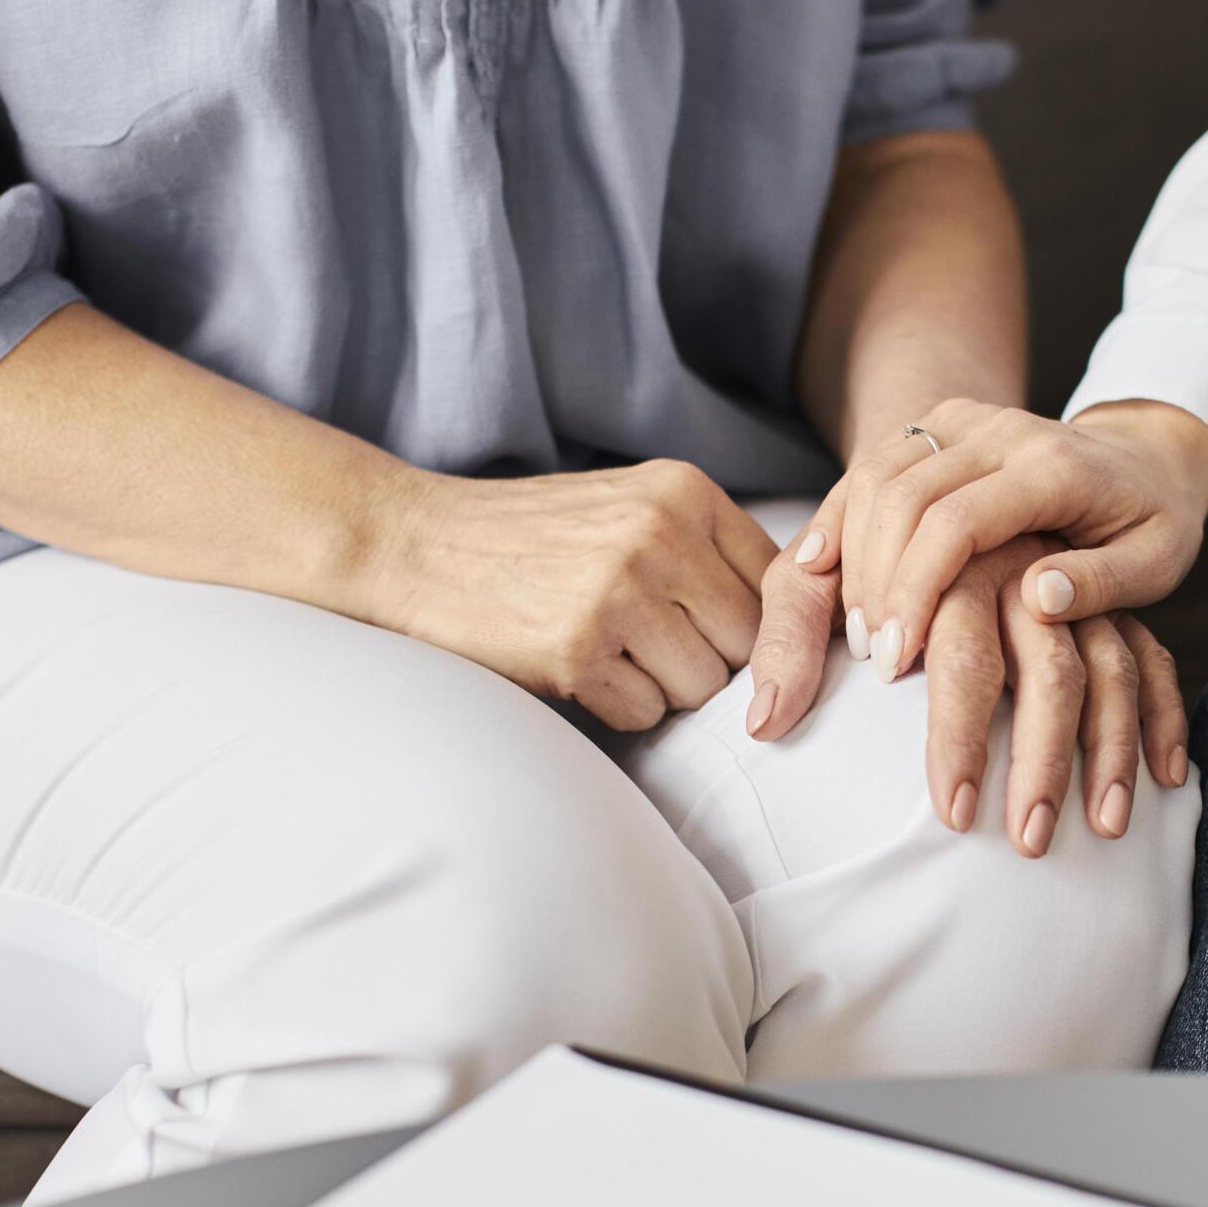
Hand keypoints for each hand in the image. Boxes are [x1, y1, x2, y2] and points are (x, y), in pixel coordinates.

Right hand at [371, 459, 778, 728]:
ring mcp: (619, 592)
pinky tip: (574, 667)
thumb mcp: (630, 507)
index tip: (724, 638)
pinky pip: (645, 714)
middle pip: (750, 643)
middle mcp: (660, 535)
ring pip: (701, 687)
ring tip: (605, 648)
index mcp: (684, 492)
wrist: (410, 544)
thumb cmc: (530, 538)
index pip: (778, 583)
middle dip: (710, 659)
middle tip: (647, 643)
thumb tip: (797, 633)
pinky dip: (615, 707)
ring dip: (661, 687)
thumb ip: (708, 550)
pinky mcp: (577, 649)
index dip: (759, 625)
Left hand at [746, 528, 1190, 855]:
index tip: (945, 808)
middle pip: (1046, 668)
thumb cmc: (861, 550)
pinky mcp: (1112, 608)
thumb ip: (790, 638)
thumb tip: (765, 722)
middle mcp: (1022, 570)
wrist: (941, 479)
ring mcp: (1074, 592)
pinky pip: (1153, 663)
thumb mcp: (814, 577)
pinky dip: (1163, 721)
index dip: (956, 731)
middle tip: (1021, 839)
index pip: (960, 650)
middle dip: (1036, 758)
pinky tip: (1162, 784)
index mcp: (952, 562)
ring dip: (1107, 753)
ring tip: (1098, 831)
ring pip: (1107, 670)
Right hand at [767, 398, 1207, 690]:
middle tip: (874, 658)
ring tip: (859, 631)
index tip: (897, 659)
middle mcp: (1002, 431)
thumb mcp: (1154, 563)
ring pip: (878, 474)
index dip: (917, 589)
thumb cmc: (1153, 521)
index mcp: (1053, 467)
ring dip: (856, 554)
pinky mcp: (943, 423)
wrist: (1149, 455)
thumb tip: (1036, 599)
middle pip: (905, 496)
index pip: (959, 520)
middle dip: (877, 581)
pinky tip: (821, 566)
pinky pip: (877, 462)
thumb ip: (1099, 583)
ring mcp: (967, 419)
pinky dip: (844, 515)